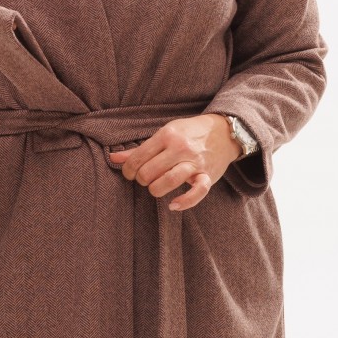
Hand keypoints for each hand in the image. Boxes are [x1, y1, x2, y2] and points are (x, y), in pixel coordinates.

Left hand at [107, 115, 239, 211]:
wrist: (224, 131)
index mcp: (167, 135)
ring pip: (167, 181)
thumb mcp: (165, 134)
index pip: (137, 158)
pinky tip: (173, 205)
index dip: (128, 171)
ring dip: (156, 189)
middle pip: (149, 172)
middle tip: (145, 179)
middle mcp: (180, 148)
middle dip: (142, 180)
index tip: (131, 174)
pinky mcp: (208, 176)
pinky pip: (197, 193)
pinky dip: (184, 202)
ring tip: (156, 187)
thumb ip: (139, 149)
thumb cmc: (189, 133)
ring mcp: (195, 163)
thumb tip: (112, 158)